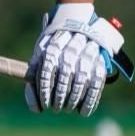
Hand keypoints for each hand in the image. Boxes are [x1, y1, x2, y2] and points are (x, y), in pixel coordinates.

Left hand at [25, 2, 124, 116]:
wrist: (79, 23)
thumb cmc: (55, 44)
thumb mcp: (42, 50)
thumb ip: (35, 72)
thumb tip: (33, 101)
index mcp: (53, 46)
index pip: (47, 70)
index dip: (45, 91)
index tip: (43, 104)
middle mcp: (71, 49)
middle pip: (64, 77)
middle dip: (59, 97)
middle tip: (55, 108)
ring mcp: (87, 55)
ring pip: (81, 81)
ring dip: (73, 100)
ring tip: (67, 109)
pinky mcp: (100, 62)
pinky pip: (97, 85)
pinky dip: (90, 101)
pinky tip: (83, 112)